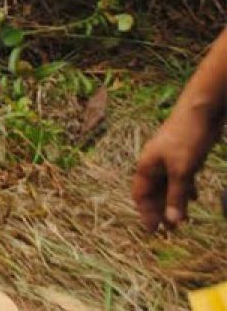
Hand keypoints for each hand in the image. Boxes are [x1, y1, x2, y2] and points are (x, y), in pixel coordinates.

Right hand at [131, 107, 218, 229]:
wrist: (201, 111)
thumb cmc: (187, 139)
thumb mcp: (182, 171)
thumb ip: (177, 196)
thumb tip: (172, 221)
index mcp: (147, 166)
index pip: (141, 195)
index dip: (145, 213)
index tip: (153, 231)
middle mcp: (155, 164)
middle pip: (154, 193)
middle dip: (161, 211)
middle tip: (171, 230)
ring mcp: (169, 160)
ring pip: (168, 187)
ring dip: (174, 203)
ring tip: (184, 220)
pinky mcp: (183, 157)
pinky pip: (180, 179)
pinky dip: (185, 190)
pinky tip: (195, 198)